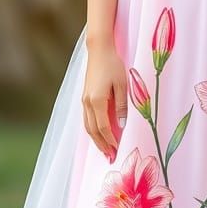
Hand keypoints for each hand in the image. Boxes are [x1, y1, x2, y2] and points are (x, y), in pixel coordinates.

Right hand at [81, 40, 127, 162]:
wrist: (99, 50)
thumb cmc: (113, 64)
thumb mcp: (122, 84)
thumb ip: (121, 105)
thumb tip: (121, 125)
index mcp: (97, 100)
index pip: (102, 127)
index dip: (109, 140)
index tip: (116, 151)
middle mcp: (87, 103)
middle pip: (92, 130)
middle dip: (101, 145)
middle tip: (110, 157)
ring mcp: (84, 100)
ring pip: (87, 126)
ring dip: (95, 139)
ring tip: (104, 150)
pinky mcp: (85, 97)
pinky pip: (87, 118)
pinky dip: (92, 129)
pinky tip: (98, 134)